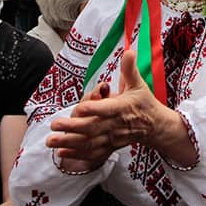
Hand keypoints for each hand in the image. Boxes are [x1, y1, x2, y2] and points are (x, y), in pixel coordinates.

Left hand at [46, 51, 169, 166]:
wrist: (154, 126)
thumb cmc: (144, 103)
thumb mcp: (138, 84)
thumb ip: (129, 69)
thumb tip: (128, 51)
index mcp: (123, 108)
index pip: (107, 109)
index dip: (94, 109)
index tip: (80, 107)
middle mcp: (116, 125)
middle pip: (93, 128)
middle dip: (72, 127)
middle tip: (54, 125)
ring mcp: (112, 138)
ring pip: (89, 143)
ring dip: (69, 143)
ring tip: (51, 141)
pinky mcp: (109, 147)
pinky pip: (92, 153)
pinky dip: (76, 154)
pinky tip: (61, 153)